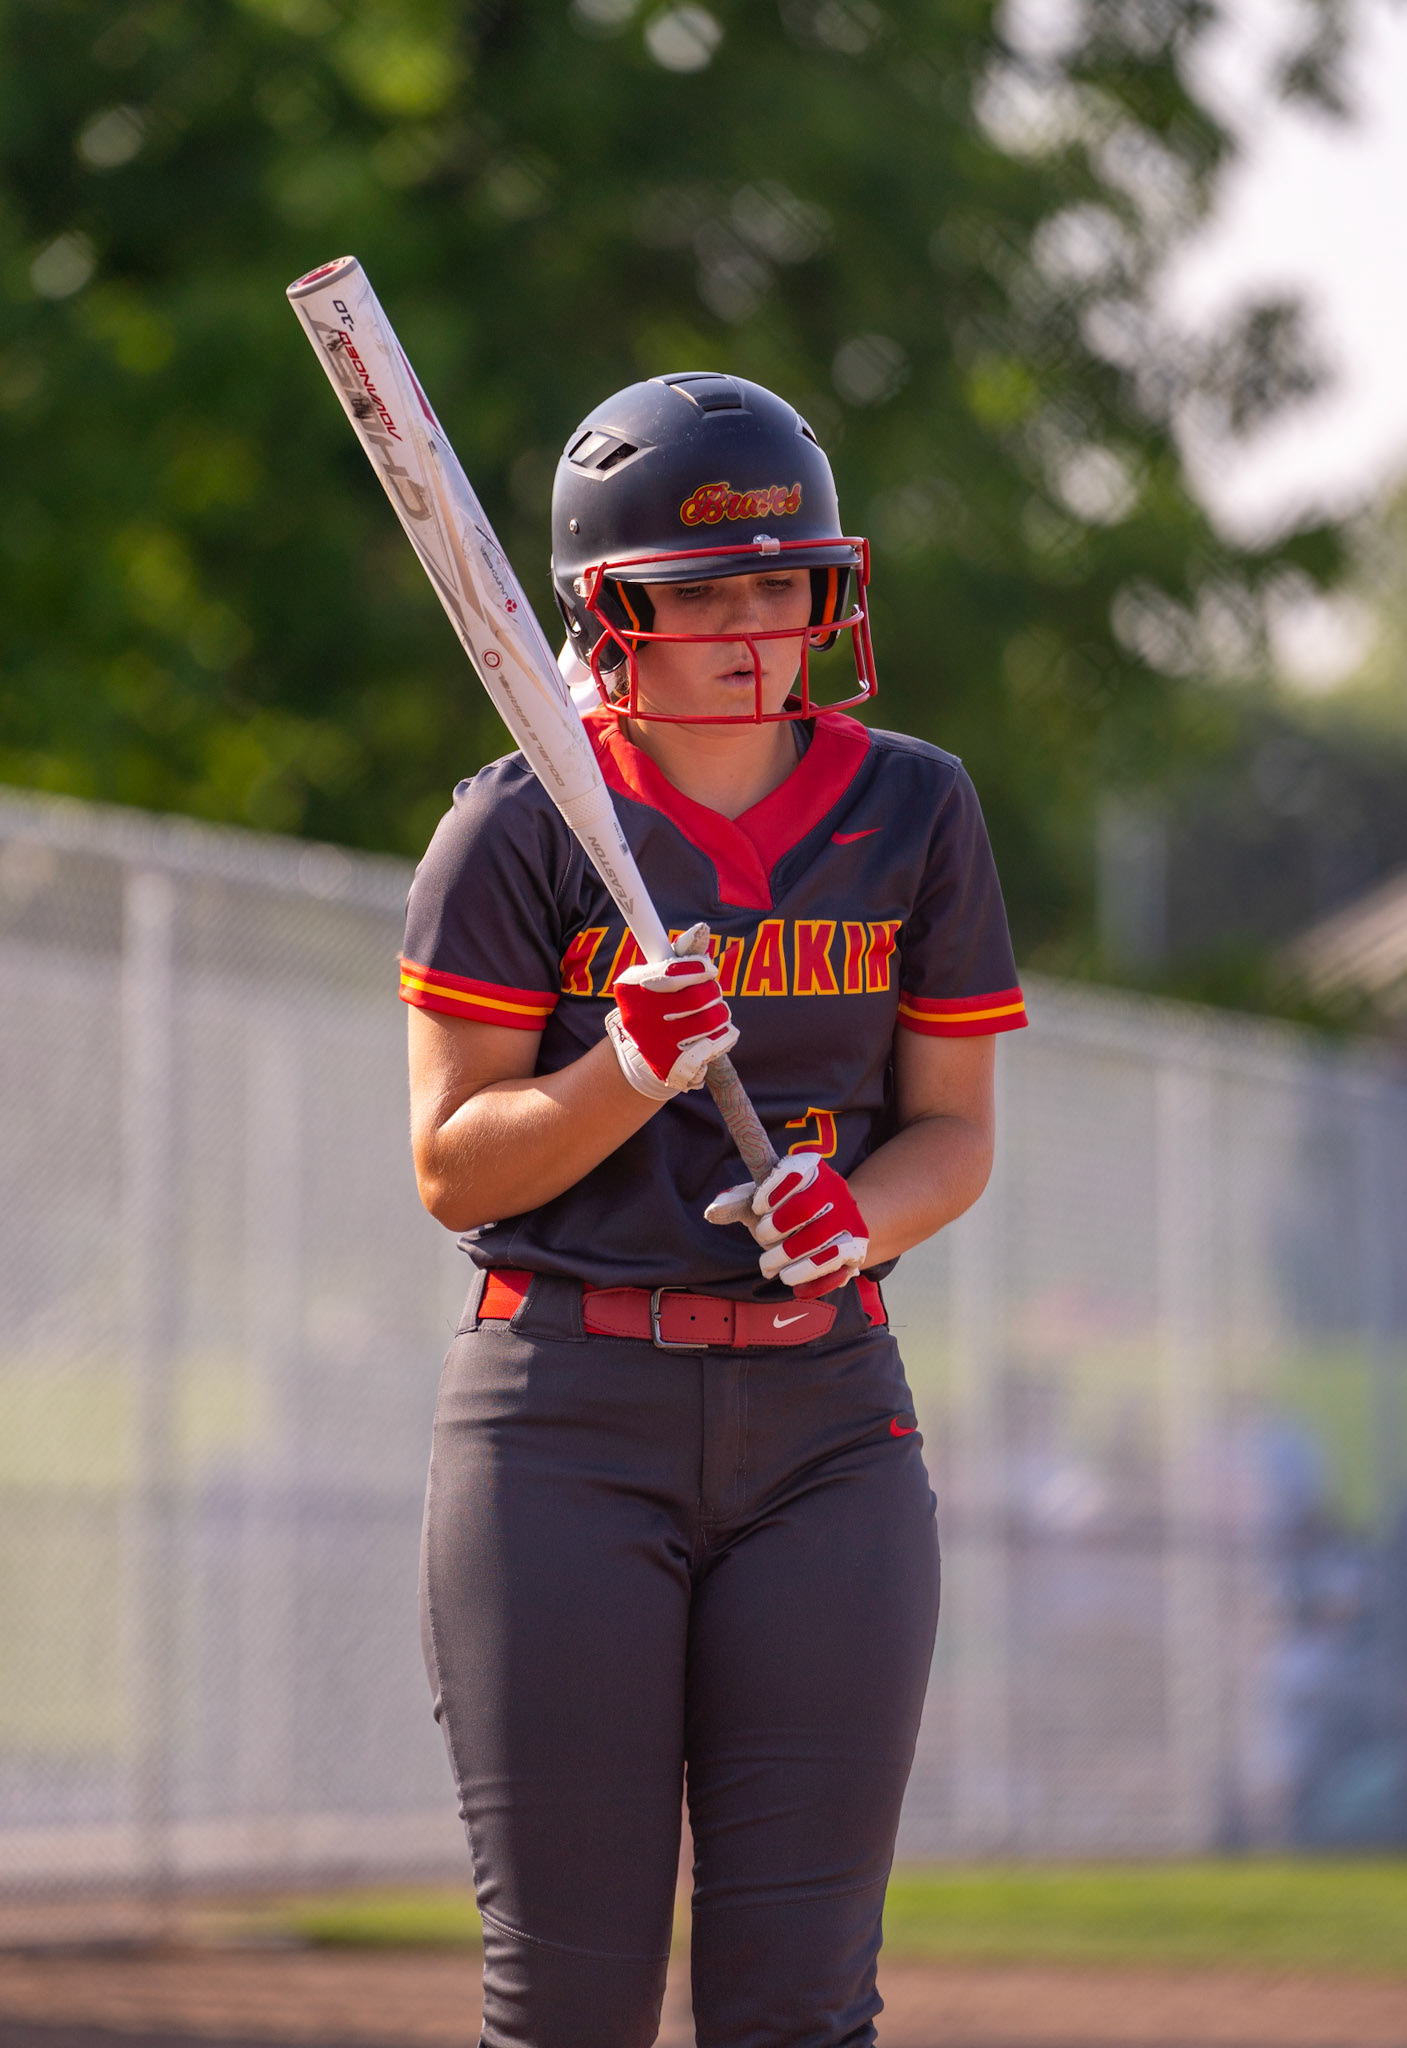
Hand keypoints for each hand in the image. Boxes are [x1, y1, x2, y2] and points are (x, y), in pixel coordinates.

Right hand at [605, 922, 738, 1100]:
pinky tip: (719, 1035)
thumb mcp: (658, 973)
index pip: (673, 971)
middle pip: (698, 998)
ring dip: (721, 1015)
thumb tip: (702, 931)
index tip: (708, 969)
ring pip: (711, 1022)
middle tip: (713, 994)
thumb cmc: (657, 1003)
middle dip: (714, 992)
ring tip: (715, 1014)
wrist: (641, 1052)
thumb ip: (680, 952)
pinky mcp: (671, 1067)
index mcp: (632, 989)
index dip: (699, 968)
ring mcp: (655, 1045)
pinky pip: (712, 1049)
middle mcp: (640, 1018)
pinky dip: (722, 1039)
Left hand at [705, 1152, 869, 1296]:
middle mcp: (834, 1188)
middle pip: (804, 1209)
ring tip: (772, 1267)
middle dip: (775, 1229)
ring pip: (819, 1240)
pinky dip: (811, 1279)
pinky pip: (835, 1264)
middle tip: (762, 1240)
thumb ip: (738, 1203)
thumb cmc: (788, 1211)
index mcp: (810, 1167)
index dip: (771, 1191)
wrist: (833, 1227)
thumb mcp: (762, 1202)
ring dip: (788, 1257)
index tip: (757, 1207)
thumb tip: (712, 1212)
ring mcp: (848, 1217)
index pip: (792, 1171)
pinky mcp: (856, 1245)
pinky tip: (794, 1285)